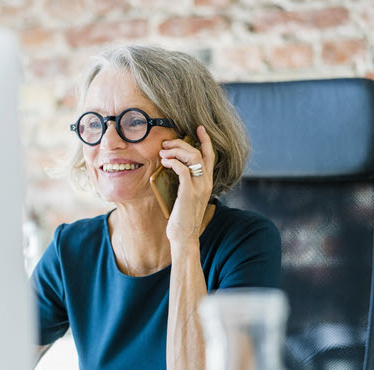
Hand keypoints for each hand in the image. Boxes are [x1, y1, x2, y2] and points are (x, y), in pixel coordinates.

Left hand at [159, 126, 214, 244]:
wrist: (185, 237)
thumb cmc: (183, 218)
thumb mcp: (187, 197)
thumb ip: (187, 183)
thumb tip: (175, 169)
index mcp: (207, 183)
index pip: (210, 156)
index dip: (206, 140)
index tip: (199, 128)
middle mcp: (206, 183)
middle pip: (199, 152)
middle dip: (182, 144)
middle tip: (166, 144)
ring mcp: (199, 187)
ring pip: (192, 157)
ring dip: (176, 151)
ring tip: (163, 152)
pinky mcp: (189, 192)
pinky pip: (183, 170)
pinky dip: (173, 162)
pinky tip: (165, 162)